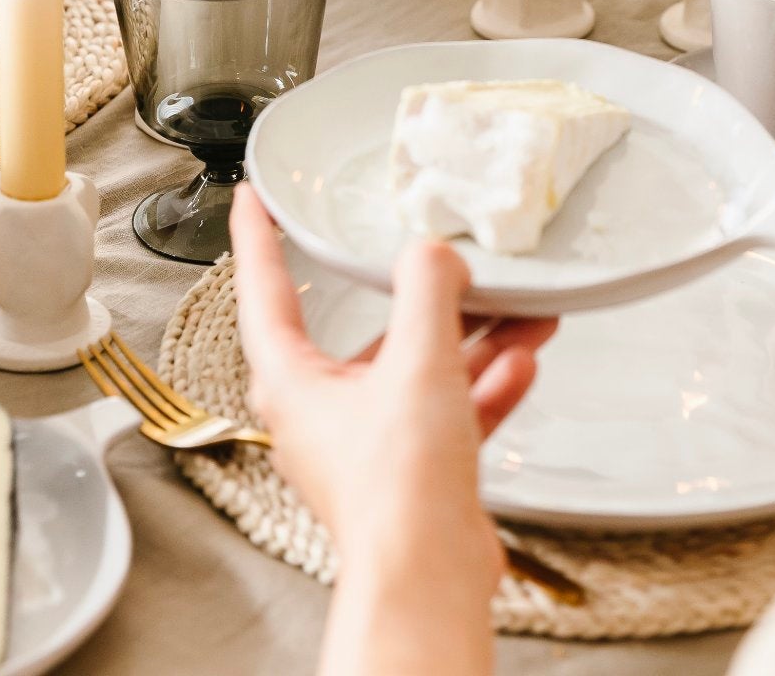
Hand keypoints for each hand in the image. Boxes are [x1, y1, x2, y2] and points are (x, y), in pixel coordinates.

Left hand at [231, 186, 554, 597]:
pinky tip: (520, 365)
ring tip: (519, 313)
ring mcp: (368, 443)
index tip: (254, 199)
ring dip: (472, 341)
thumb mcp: (417, 361)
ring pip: (420, 371)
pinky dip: (482, 387)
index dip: (259, 237)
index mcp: (293, 381)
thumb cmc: (397, 489)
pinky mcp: (412, 472)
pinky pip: (448, 412)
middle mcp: (322, 411)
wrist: (429, 575)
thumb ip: (428, 292)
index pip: (264, 289)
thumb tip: (434, 255)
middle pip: (369, 331)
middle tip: (444, 259)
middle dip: (426, 298)